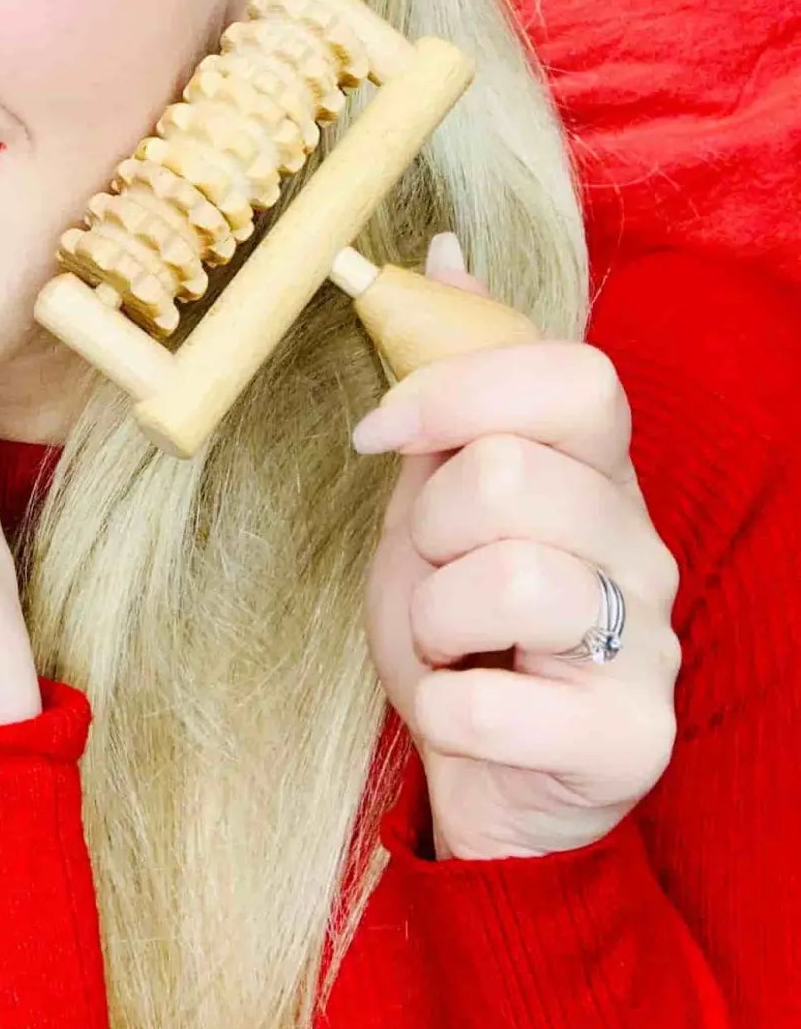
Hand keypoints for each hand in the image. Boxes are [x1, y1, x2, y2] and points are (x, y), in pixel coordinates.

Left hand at [357, 234, 681, 860]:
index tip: (380, 433)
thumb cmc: (460, 630)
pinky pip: (492, 705)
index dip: (457, 391)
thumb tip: (444, 251)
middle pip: (514, 474)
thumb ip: (447, 385)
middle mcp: (641, 547)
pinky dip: (444, 711)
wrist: (487, 778)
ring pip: (514, 579)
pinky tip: (466, 714)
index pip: (572, 376)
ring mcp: (648, 644)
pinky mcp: (632, 739)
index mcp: (596, 474)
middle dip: (429, 529)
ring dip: (434, 620)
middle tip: (432, 578)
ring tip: (447, 648)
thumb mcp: (434, 496)